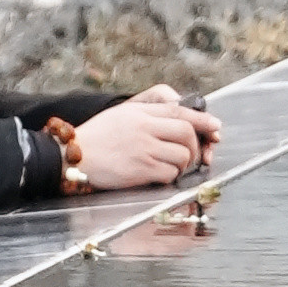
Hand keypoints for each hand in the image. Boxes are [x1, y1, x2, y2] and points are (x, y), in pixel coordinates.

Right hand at [65, 85, 218, 192]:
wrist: (72, 156)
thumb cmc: (96, 137)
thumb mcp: (121, 115)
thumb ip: (148, 114)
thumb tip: (178, 122)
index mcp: (139, 112)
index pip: (179, 110)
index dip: (202, 119)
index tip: (215, 126)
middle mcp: (144, 127)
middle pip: (186, 132)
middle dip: (195, 145)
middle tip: (191, 154)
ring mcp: (144, 148)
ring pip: (182, 155)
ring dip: (183, 163)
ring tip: (172, 166)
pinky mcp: (141, 169)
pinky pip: (170, 173)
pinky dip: (170, 176)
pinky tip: (159, 175)